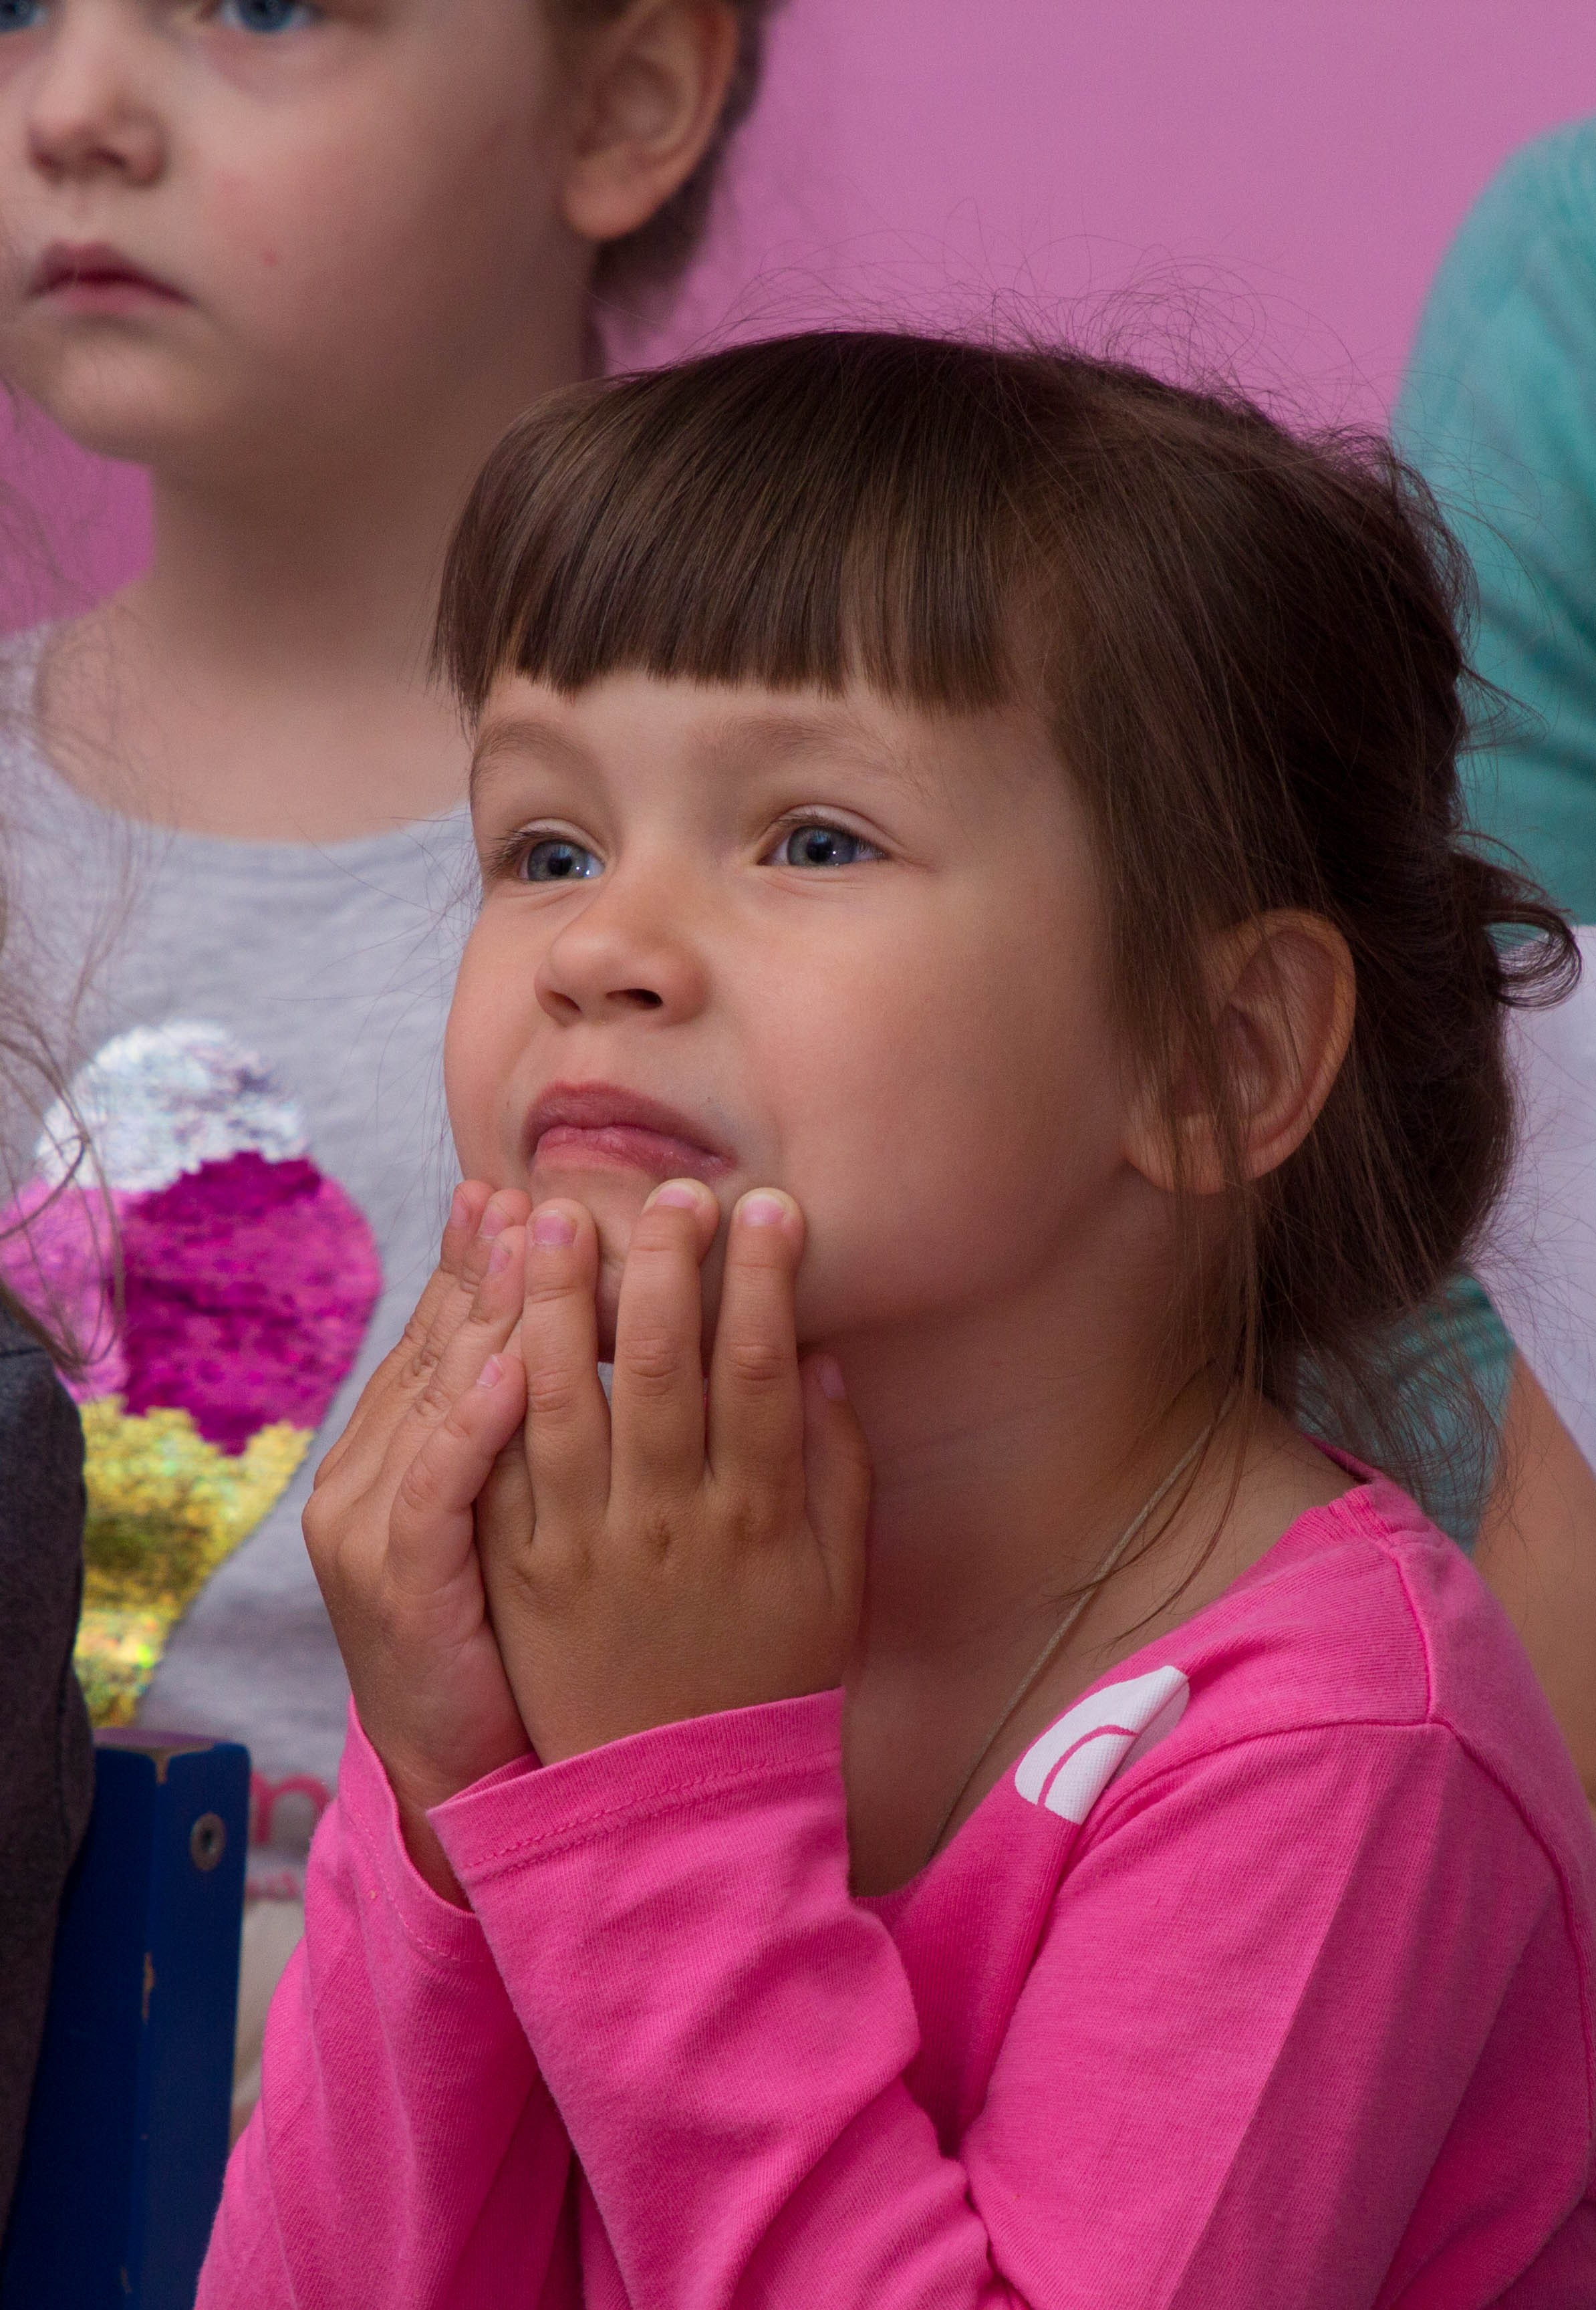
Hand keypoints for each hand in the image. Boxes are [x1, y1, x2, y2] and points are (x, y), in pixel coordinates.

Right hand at [304, 1182, 535, 1900]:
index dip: (485, 1262)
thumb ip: (541, 1429)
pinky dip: (472, 1426)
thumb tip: (589, 1330)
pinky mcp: (403, 1586)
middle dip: (490, 1262)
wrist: (463, 1770)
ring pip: (438, 1398)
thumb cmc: (510, 1635)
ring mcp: (378, 1528)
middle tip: (539, 1182)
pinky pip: (440, 1491)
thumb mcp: (514, 1514)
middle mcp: (378, 1475)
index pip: (448, 1336)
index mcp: (409, 1452)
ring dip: (490, 1312)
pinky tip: (517, 1368)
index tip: (531, 1190)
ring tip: (539, 1235)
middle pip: (441, 1346)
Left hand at [477, 1180, 871, 1764]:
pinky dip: (490, 1391)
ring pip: (566, 1400)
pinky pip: (497, 1469)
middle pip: (663, 1365)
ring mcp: (584, 1547)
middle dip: (663, 1264)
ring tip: (556, 1216)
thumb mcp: (835, 1584)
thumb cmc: (767, 1679)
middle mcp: (669, 1522)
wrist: (676, 1802)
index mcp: (755, 1517)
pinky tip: (492, 1322)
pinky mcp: (515, 1573)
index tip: (767, 1205)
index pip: (761, 1368)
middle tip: (664, 1186)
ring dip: (561, 1301)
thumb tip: (822, 1366)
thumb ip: (836, 1474)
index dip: (764, 1280)